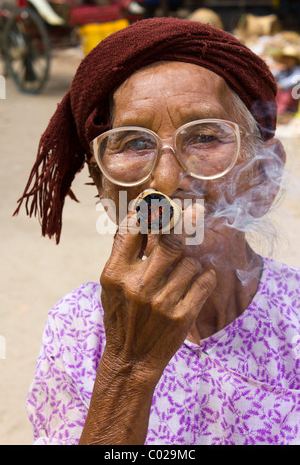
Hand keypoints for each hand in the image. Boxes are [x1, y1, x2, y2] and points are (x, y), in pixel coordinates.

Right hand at [100, 210, 215, 381]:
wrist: (131, 359)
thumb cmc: (121, 316)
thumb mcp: (111, 284)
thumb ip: (124, 252)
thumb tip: (139, 214)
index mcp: (115, 274)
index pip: (133, 228)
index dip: (150, 210)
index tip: (160, 202)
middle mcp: (137, 286)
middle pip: (169, 242)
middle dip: (178, 238)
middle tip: (180, 239)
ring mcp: (161, 302)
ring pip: (190, 262)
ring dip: (190, 264)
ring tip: (183, 274)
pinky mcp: (182, 316)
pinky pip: (205, 281)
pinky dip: (206, 277)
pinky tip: (199, 281)